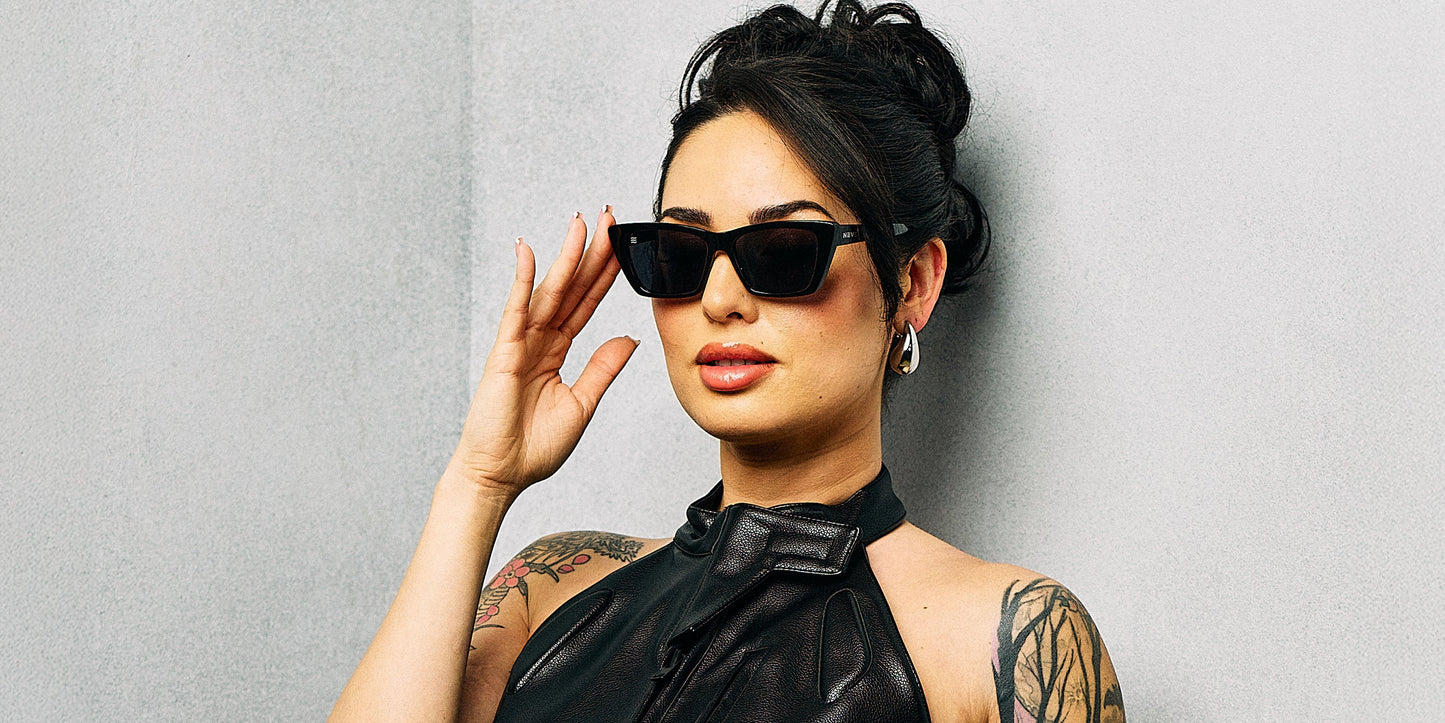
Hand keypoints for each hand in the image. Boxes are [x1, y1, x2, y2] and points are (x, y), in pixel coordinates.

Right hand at [446, 207, 636, 496]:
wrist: (502, 474)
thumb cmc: (534, 447)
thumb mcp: (582, 403)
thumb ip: (603, 368)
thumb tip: (630, 338)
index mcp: (557, 351)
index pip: (586, 303)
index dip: (604, 274)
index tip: (622, 244)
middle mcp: (539, 340)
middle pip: (571, 288)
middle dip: (592, 253)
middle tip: (610, 218)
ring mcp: (520, 343)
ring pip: (549, 291)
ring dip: (565, 256)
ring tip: (582, 223)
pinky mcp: (504, 352)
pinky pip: (515, 309)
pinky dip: (522, 279)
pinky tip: (528, 251)